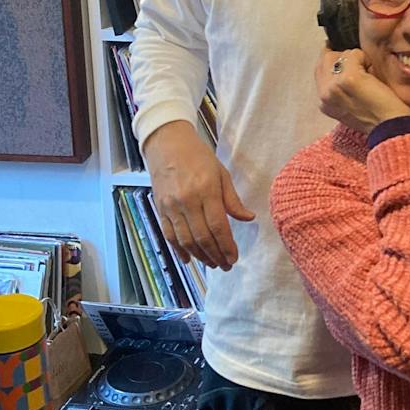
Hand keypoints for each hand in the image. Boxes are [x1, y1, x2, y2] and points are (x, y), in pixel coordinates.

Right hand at [143, 120, 253, 270]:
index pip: (218, 225)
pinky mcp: (160, 210)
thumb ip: (232, 199)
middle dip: (215, 255)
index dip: (226, 245)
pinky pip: (169, 236)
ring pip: (185, 240)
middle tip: (226, 265)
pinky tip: (190, 259)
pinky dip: (179, 250)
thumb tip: (249, 218)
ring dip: (200, 256)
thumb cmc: (199, 156)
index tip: (234, 257)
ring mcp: (171, 207)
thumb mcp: (221, 173)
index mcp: (207, 190)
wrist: (168, 144)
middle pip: (202, 237)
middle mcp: (187, 201)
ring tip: (212, 263)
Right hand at [315, 47, 409, 135]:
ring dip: (357, 58)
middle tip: (361, 68)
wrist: (390, 128)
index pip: (319, 68)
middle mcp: (324, 94)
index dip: (334, 60)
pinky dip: (365, 59)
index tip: (348, 60)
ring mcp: (334, 86)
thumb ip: (338, 87)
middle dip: (344, 57)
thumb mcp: (348, 104)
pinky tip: (373, 74)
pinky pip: (354, 55)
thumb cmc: (376, 116)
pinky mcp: (349, 79)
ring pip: (341, 54)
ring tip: (369, 75)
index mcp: (323, 102)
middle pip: (326, 58)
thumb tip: (341, 61)